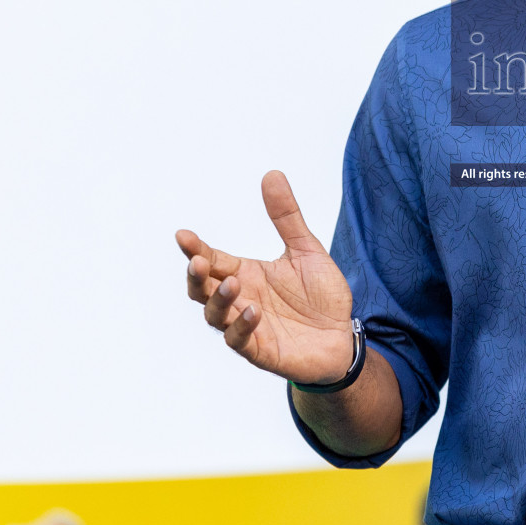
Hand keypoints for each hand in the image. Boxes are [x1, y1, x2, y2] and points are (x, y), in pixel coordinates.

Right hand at [177, 170, 355, 385]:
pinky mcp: (260, 350)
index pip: (213, 260)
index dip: (195, 249)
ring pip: (216, 316)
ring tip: (233, 283)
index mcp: (246, 274)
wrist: (343, 336)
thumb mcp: (306, 250)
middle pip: (202, 289)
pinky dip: (243, 327)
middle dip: (196, 276)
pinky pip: (241, 341)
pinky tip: (254, 312)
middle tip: (197, 260)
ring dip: (220, 300)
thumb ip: (287, 217)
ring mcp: (247, 327)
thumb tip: (272, 174)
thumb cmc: (321, 296)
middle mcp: (240, 300)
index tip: (183, 235)